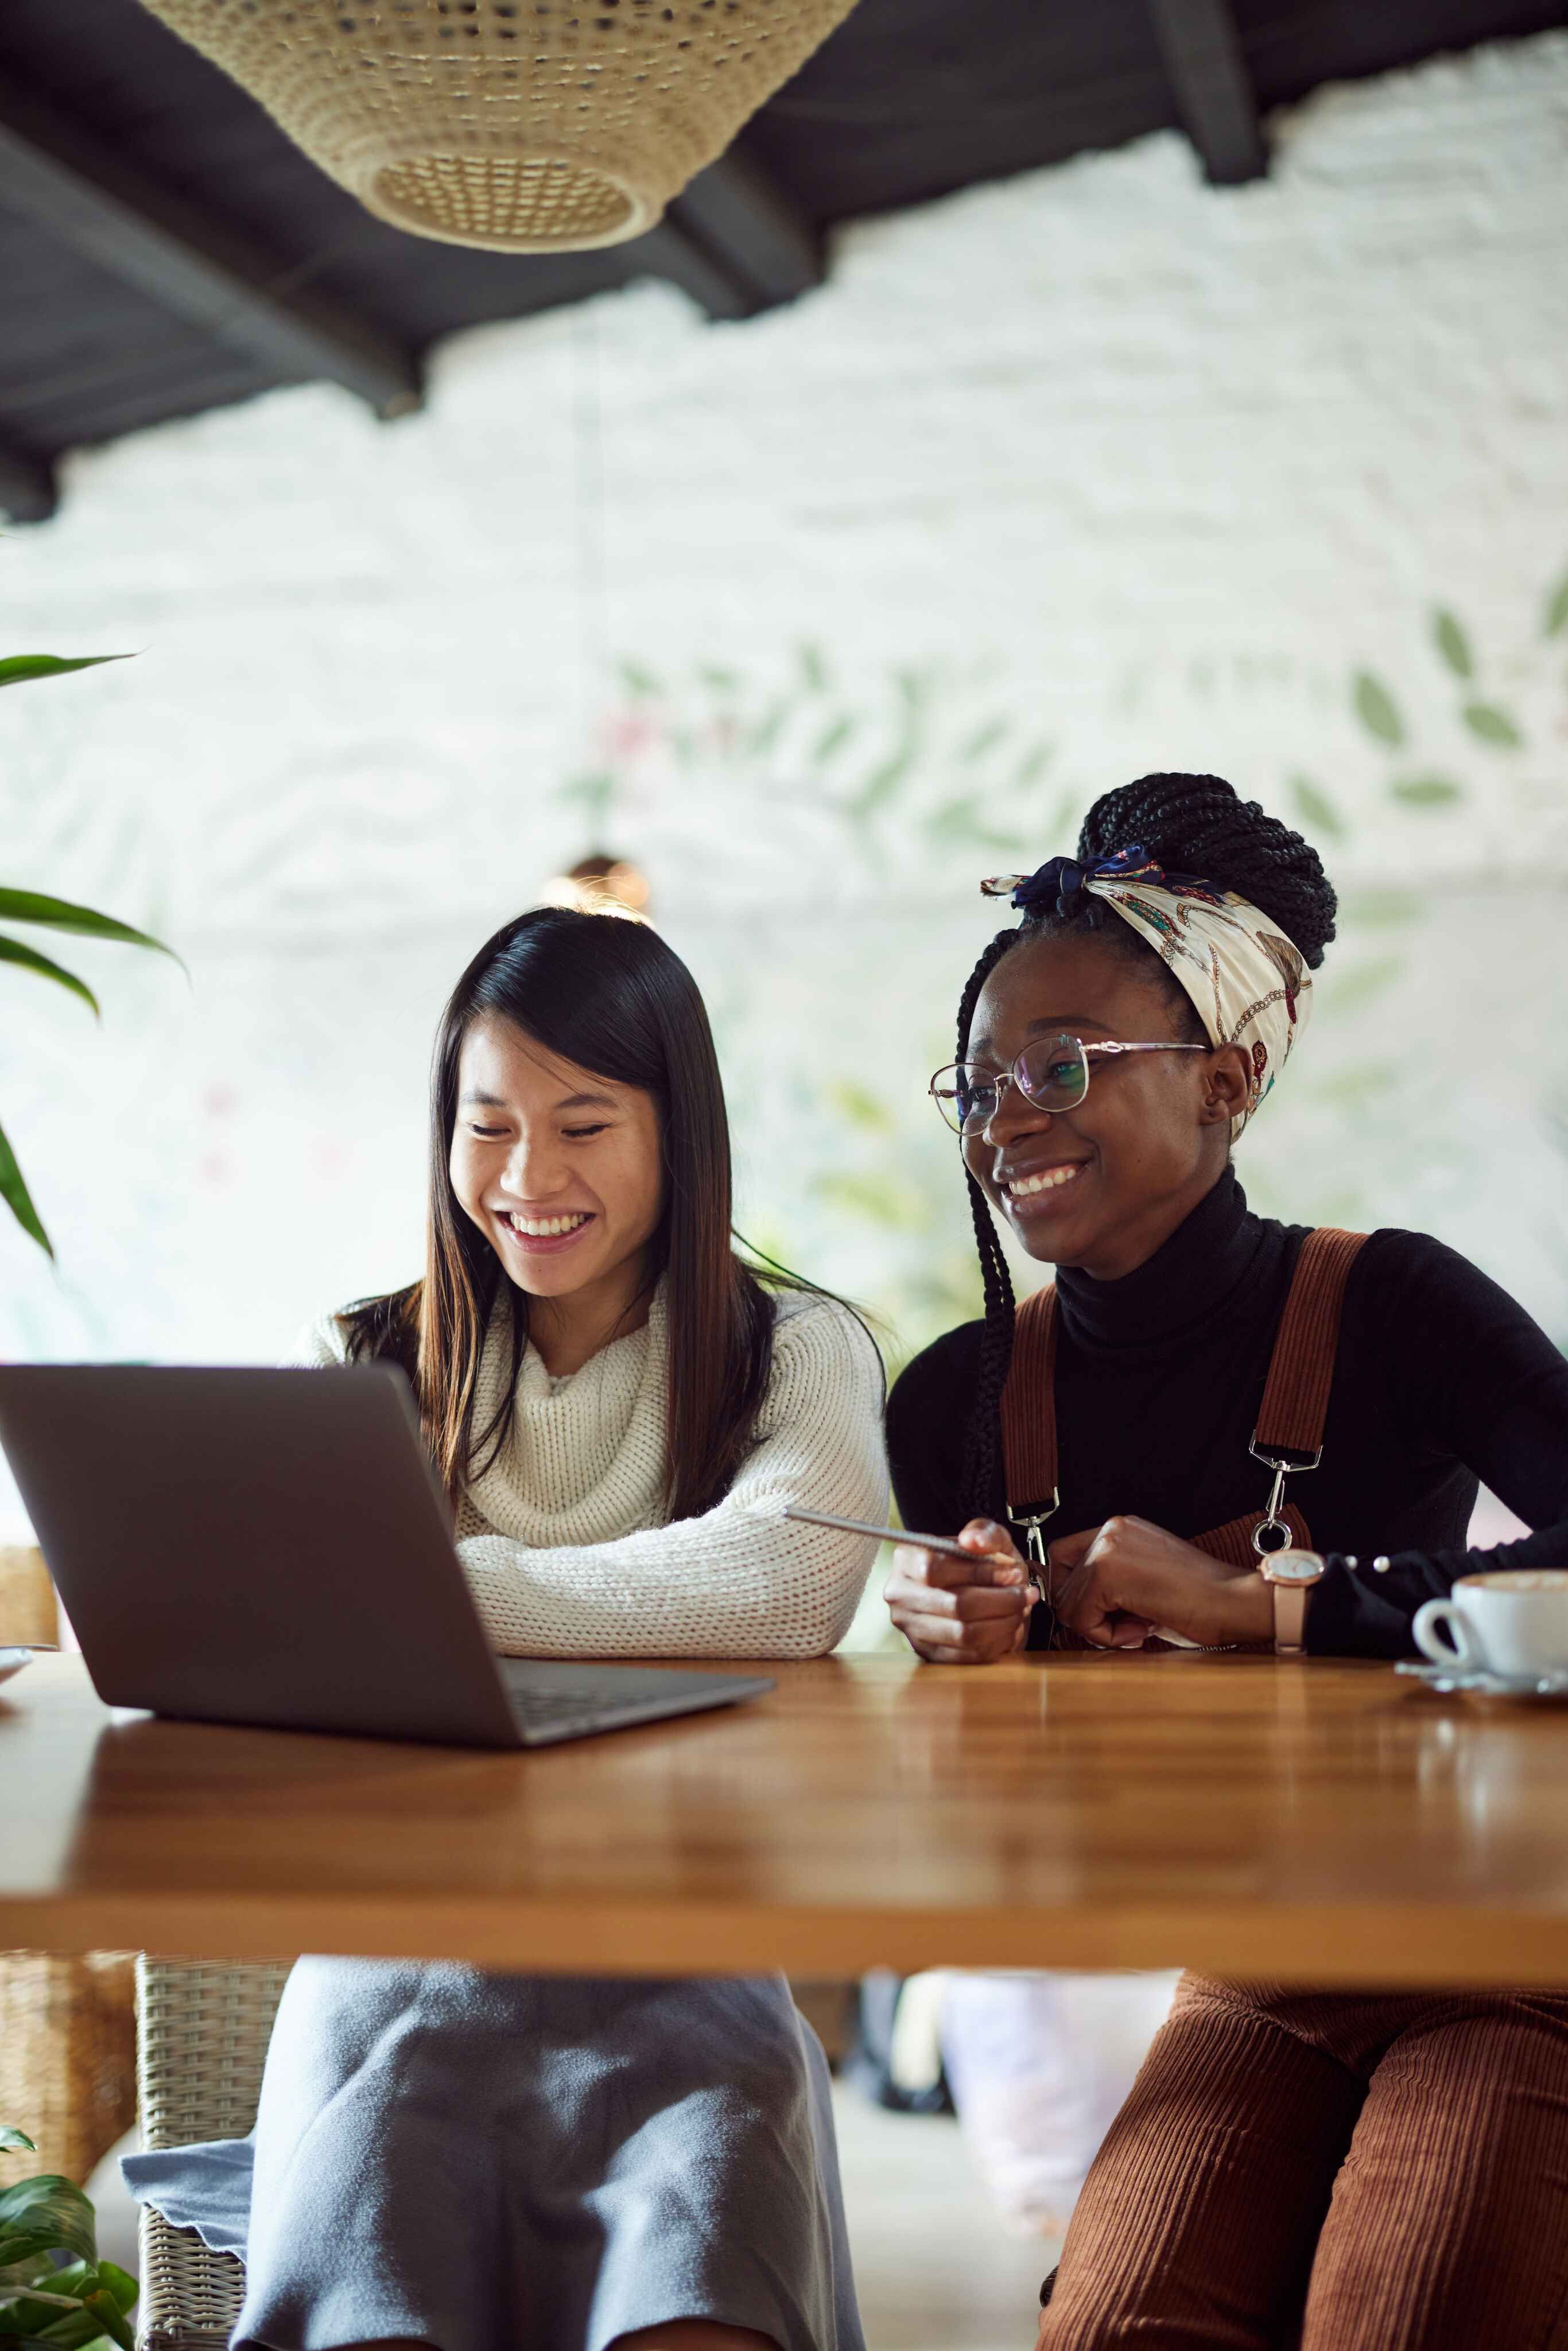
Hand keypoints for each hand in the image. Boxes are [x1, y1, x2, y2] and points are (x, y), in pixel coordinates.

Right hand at [885, 1519, 1033, 1664]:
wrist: (971, 1591)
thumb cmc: (974, 1563)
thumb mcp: (984, 1538)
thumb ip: (983, 1532)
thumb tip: (973, 1540)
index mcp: (906, 1559)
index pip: (936, 1568)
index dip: (980, 1572)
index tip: (1014, 1573)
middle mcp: (900, 1595)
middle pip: (954, 1605)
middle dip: (1001, 1601)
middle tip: (1026, 1594)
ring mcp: (911, 1628)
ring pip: (964, 1634)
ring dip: (1003, 1623)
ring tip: (1021, 1610)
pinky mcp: (928, 1653)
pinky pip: (968, 1656)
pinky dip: (996, 1643)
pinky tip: (1009, 1627)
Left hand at [1048, 1515, 1273, 1649]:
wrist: (1234, 1601)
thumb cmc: (1201, 1600)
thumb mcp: (1146, 1582)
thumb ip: (1110, 1586)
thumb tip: (1073, 1609)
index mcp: (1120, 1530)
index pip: (1064, 1558)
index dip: (1075, 1593)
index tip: (1104, 1615)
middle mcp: (1110, 1530)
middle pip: (1059, 1580)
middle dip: (1085, 1613)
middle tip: (1124, 1624)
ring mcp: (1107, 1546)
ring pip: (1067, 1602)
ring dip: (1100, 1627)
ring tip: (1140, 1626)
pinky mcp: (1108, 1571)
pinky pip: (1079, 1617)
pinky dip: (1106, 1636)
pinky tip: (1141, 1629)